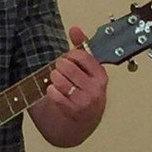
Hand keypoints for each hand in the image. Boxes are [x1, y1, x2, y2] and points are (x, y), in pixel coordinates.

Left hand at [30, 25, 108, 146]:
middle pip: (68, 66)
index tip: (69, 58)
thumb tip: (75, 28)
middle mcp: (95, 89)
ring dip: (54, 77)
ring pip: (60, 79)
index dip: (71, 55)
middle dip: (60, 65)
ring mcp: (84, 101)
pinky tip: (54, 90)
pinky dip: (50, 90)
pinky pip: (54, 93)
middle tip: (60, 68)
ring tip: (56, 78)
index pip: (82, 56)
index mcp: (101, 76)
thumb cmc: (86, 91)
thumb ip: (82, 48)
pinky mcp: (72, 110)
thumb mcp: (88, 70)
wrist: (84, 122)